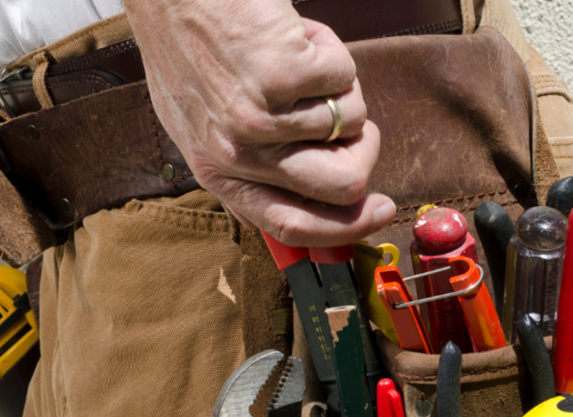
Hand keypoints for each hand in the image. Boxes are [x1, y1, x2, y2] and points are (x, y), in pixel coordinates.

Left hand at [123, 0, 394, 245]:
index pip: (292, 225)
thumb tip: (311, 204)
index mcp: (217, 172)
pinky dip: (329, 49)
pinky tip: (292, 34)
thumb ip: (252, 167)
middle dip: (364, 150)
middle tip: (354, 120)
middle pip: (344, 185)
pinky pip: (346, 76)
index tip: (382, 211)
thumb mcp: (204, 122)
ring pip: (351, 121)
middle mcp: (238, 154)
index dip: (347, 226)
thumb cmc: (190, 41)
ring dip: (337, 84)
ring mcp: (261, 116)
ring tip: (294, 55)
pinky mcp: (284, 74)